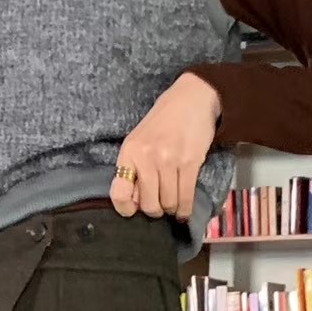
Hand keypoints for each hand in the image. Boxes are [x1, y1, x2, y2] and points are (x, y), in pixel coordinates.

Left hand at [111, 72, 221, 220]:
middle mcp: (146, 157)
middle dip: (155, 211)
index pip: (119, 193)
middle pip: (149, 205)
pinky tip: (183, 212)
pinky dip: (185, 210)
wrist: (192, 99)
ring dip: (171, 210)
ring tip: (173, 204)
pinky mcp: (189, 163)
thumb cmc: (163, 123)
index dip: (126, 209)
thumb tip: (135, 205)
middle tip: (160, 205)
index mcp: (130, 152)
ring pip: (168, 204)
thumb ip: (134, 170)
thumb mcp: (139, 141)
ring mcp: (168, 160)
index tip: (134, 211)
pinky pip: (185, 198)